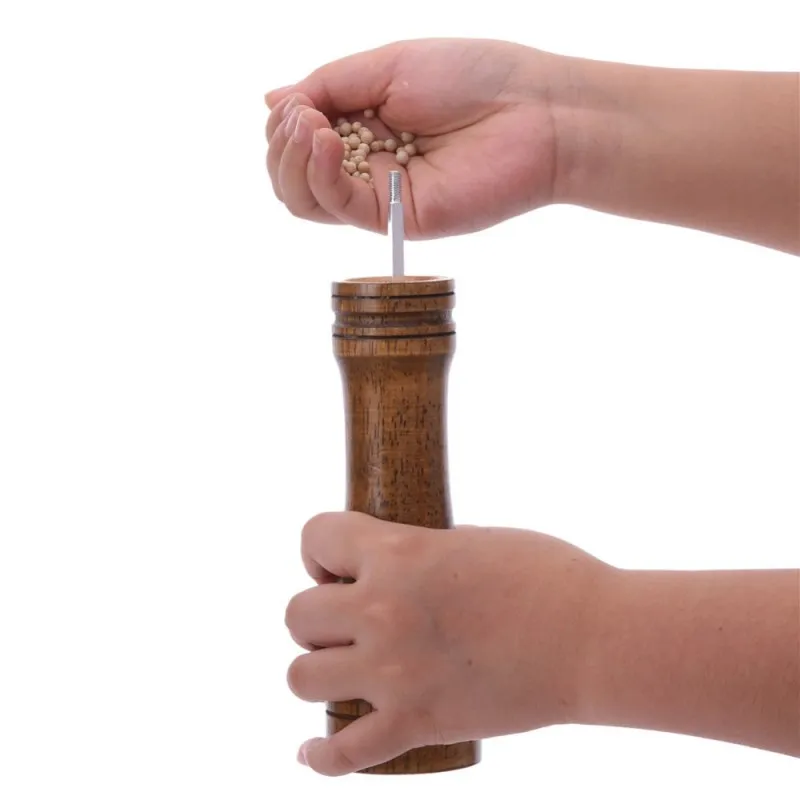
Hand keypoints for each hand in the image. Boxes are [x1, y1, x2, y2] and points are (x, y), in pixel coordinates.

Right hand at [264, 39, 559, 237]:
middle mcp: (367, 166)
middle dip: (280, 145)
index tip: (298, 101)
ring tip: (310, 126)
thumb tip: (271, 100)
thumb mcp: (387, 66)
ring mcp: (381, 195)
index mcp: (363, 127)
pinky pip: (339, 207)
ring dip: (290, 160)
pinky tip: (325, 141)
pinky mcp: (398, 219)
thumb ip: (329, 87)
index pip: (299, 141)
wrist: (534, 112)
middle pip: (293, 177)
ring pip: (306, 200)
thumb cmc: (473, 78)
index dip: (285, 123)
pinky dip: (318, 174)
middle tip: (302, 115)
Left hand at [284, 511, 609, 775]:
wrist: (595, 640)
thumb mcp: (471, 540)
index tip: (333, 566)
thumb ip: (421, 552)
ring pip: (300, 678)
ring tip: (344, 667)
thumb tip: (395, 567)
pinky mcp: (418, 724)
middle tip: (347, 620)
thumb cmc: (548, 577)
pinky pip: (343, 755)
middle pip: (297, 614)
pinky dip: (320, 756)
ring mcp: (395, 672)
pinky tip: (310, 750)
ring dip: (316, 670)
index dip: (318, 549)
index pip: (316, 535)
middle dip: (316, 614)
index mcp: (400, 552)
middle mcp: (384, 609)